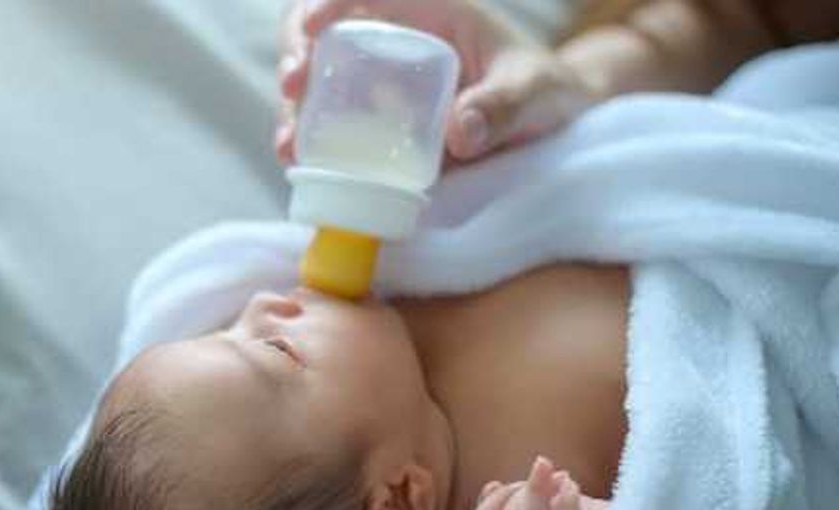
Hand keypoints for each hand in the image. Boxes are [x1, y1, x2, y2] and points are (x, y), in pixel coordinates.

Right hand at [276, 0, 603, 163]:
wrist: (550, 125)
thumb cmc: (546, 91)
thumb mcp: (534, 92)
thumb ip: (503, 107)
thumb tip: (459, 134)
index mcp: (430, 10)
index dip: (327, 1)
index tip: (311, 27)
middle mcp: (395, 40)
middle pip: (323, 31)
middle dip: (295, 54)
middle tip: (291, 89)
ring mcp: (380, 82)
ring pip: (318, 81)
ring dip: (295, 109)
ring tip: (289, 146)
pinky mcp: (376, 122)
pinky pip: (332, 124)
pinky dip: (310, 141)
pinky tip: (300, 165)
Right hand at [468, 455, 608, 509]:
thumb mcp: (546, 508)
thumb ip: (516, 503)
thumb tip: (492, 487)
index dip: (492, 498)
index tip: (506, 483)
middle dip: (523, 488)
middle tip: (543, 473)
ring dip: (539, 489)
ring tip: (557, 474)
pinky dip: (564, 502)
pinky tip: (569, 483)